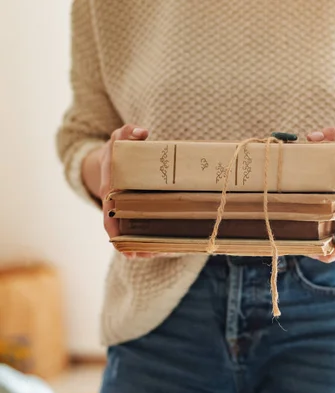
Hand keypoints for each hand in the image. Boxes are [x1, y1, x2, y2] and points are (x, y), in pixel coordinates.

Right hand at [83, 124, 160, 258]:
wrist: (113, 158)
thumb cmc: (117, 150)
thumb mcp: (119, 139)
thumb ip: (127, 133)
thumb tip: (141, 132)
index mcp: (109, 191)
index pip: (107, 214)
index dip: (112, 229)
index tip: (118, 241)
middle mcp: (115, 205)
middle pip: (121, 230)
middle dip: (132, 243)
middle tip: (146, 254)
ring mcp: (125, 211)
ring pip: (133, 232)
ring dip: (143, 245)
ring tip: (158, 254)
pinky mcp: (136, 212)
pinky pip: (141, 228)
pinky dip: (148, 239)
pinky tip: (162, 247)